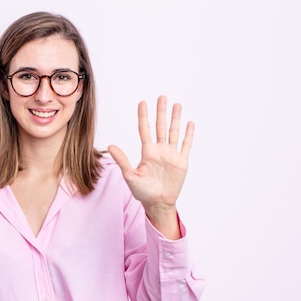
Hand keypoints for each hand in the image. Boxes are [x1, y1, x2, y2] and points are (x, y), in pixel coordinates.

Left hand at [108, 95, 193, 237]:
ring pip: (174, 132)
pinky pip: (186, 145)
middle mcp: (159, 150)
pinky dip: (188, 135)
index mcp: (147, 152)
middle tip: (162, 97)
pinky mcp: (181, 162)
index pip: (145, 129)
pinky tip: (190, 123)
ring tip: (177, 105)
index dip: (144, 116)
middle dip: (161, 112)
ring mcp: (171, 155)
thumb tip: (111, 145)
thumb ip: (122, 160)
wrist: (157, 203)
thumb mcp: (130, 176)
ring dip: (175, 119)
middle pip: (160, 126)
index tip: (142, 102)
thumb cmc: (142, 192)